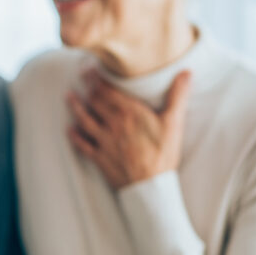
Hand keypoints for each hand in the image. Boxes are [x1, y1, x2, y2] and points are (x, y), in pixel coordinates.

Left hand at [66, 68, 191, 189]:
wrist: (150, 187)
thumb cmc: (163, 154)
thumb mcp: (174, 124)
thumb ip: (178, 96)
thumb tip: (186, 73)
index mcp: (129, 113)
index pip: (107, 90)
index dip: (96, 77)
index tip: (90, 67)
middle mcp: (113, 124)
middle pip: (95, 101)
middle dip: (86, 87)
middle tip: (80, 74)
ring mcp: (104, 141)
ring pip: (85, 119)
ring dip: (76, 106)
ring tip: (69, 96)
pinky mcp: (99, 157)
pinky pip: (82, 145)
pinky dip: (74, 136)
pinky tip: (69, 129)